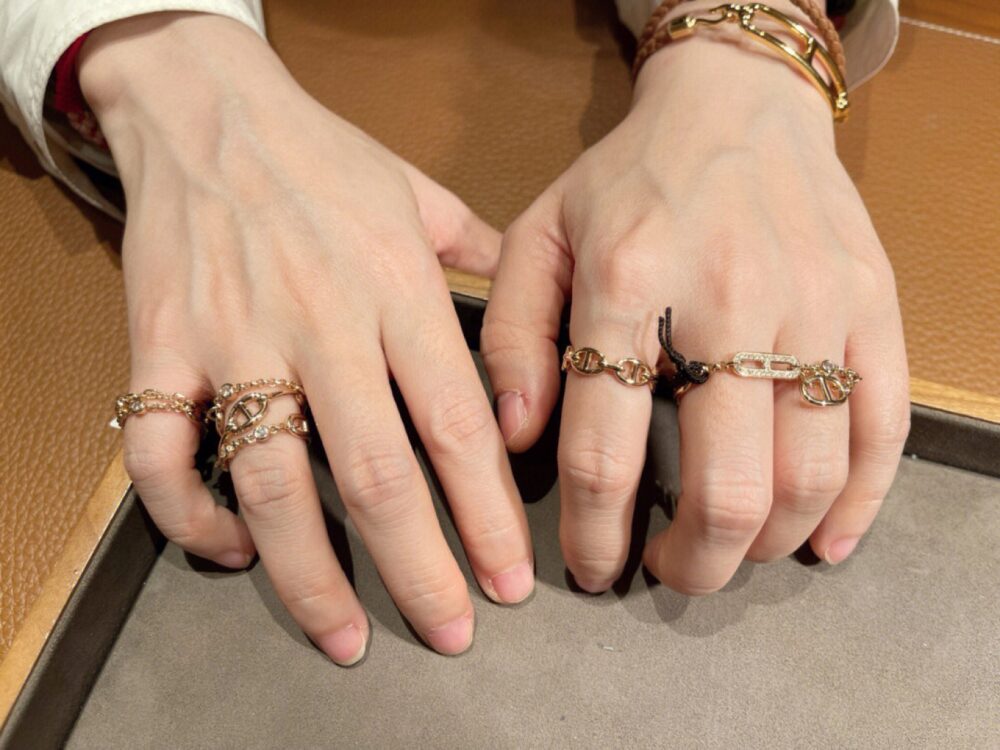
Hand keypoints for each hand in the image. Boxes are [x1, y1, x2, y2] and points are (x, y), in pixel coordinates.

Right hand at [82, 12, 532, 663]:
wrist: (205, 108)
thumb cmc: (324, 157)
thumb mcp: (423, 195)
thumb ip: (484, 263)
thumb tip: (538, 323)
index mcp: (397, 288)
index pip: (458, 426)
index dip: (488, 517)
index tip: (510, 580)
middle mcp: (321, 322)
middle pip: (378, 476)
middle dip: (420, 570)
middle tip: (450, 632)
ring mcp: (235, 338)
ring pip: (275, 484)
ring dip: (311, 578)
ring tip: (347, 638)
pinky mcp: (160, 346)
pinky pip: (161, 455)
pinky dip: (190, 517)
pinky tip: (230, 551)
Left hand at [482, 12, 909, 593]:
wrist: (736, 103)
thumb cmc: (628, 179)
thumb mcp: (539, 236)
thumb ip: (511, 337)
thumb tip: (515, 436)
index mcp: (625, 280)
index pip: (605, 451)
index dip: (595, 534)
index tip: (592, 568)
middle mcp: (728, 296)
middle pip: (726, 487)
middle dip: (695, 563)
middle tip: (670, 572)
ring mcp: (813, 303)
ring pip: (810, 475)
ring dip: (768, 544)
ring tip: (731, 550)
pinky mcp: (871, 306)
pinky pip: (881, 431)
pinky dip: (857, 506)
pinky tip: (824, 540)